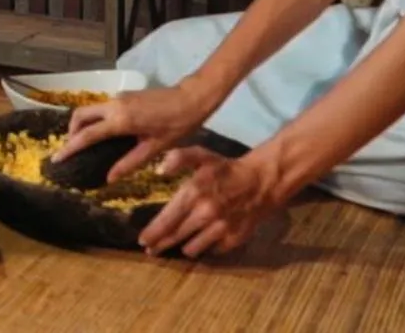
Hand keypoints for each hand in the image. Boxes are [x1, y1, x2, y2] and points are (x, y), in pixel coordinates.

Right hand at [51, 81, 216, 182]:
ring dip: (83, 125)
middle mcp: (114, 105)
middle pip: (80, 116)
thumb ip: (130, 162)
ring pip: (90, 110)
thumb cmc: (178, 125)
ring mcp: (118, 98)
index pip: (87, 135)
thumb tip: (109, 178)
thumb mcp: (155, 148)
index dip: (70, 148)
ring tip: (86, 144)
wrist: (192, 98)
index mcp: (120, 121)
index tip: (57, 159)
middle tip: (72, 150)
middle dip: (71, 132)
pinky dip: (95, 120)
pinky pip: (102, 108)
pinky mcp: (124, 95)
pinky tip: (105, 134)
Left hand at [136, 146, 287, 257]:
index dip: (152, 233)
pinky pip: (214, 250)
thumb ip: (179, 158)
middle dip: (161, 244)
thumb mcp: (202, 155)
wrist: (262, 180)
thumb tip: (160, 171)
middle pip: (176, 237)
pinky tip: (202, 243)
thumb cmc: (227, 168)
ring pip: (193, 248)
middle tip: (151, 250)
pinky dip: (207, 247)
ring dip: (183, 248)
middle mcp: (205, 214)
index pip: (166, 220)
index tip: (143, 240)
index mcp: (193, 193)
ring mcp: (220, 229)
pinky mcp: (234, 239)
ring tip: (177, 246)